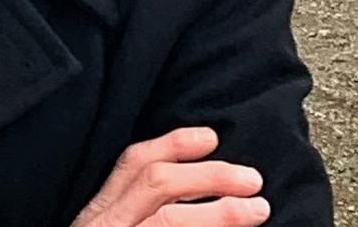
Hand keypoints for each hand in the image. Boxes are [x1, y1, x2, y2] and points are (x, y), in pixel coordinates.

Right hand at [71, 127, 270, 226]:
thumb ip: (135, 211)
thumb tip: (197, 189)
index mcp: (99, 214)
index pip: (133, 164)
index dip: (174, 144)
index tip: (211, 138)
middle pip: (156, 184)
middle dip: (209, 175)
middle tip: (251, 180)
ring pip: (170, 221)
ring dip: (220, 212)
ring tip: (257, 211)